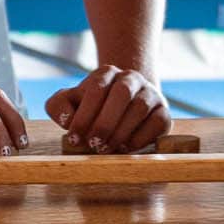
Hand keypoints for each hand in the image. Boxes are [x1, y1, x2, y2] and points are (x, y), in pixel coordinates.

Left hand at [45, 66, 169, 153]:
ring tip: (106, 149)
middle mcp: (131, 78)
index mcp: (106, 73)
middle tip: (93, 145)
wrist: (123, 109)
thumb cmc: (91, 108)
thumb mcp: (69, 103)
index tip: (74, 138)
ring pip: (140, 108)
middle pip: (121, 94)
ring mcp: (150, 94)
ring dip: (121, 132)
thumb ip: (59, 106)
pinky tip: (125, 148)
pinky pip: (157, 122)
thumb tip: (68, 119)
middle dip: (105, 122)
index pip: (96, 89)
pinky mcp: (164, 112)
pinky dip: (141, 137)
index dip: (84, 115)